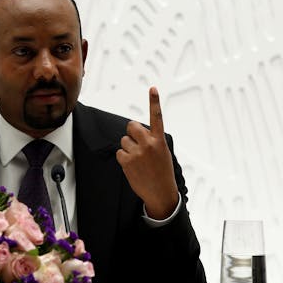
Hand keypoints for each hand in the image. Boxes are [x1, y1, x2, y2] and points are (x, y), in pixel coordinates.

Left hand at [115, 87, 178, 218]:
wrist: (161, 193)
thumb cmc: (162, 173)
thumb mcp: (163, 154)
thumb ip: (152, 141)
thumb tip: (138, 135)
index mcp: (159, 140)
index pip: (157, 117)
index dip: (154, 101)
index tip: (152, 88)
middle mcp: (148, 144)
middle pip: (131, 126)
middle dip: (131, 132)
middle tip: (136, 142)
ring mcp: (137, 153)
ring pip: (124, 140)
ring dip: (128, 148)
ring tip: (138, 160)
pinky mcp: (127, 162)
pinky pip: (119, 153)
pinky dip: (123, 158)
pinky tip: (132, 166)